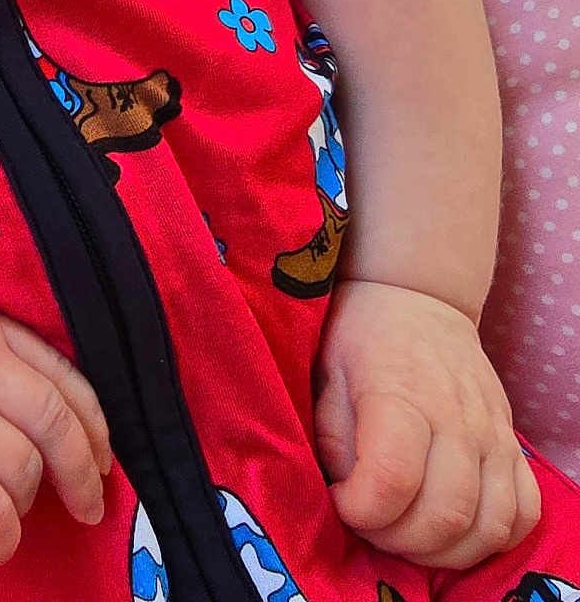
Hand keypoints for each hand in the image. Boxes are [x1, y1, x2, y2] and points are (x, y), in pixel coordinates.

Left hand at [314, 278, 540, 566]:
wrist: (416, 300)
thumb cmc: (362, 338)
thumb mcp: (327, 373)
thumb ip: (333, 436)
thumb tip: (346, 492)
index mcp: (400, 396)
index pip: (392, 479)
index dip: (362, 510)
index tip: (342, 502)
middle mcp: (457, 420)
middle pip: (445, 515)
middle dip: (398, 540)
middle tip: (369, 525)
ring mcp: (493, 435)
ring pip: (489, 526)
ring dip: (444, 551)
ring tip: (405, 535)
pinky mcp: (513, 446)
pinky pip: (524, 513)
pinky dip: (492, 539)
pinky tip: (453, 531)